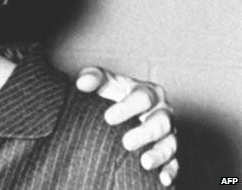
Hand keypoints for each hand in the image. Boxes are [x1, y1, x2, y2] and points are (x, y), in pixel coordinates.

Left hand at [76, 66, 177, 186]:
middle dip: (145, 133)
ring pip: (170, 143)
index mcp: (149, 92)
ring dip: (159, 153)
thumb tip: (82, 83)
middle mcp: (162, 112)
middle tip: (126, 143)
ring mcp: (168, 133)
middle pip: (161, 121)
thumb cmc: (113, 93)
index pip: (142, 98)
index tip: (108, 118)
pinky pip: (174, 162)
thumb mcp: (104, 82)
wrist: (123, 110)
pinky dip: (170, 171)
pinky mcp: (170, 151)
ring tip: (144, 162)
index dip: (127, 107)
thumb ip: (93, 77)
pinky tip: (162, 180)